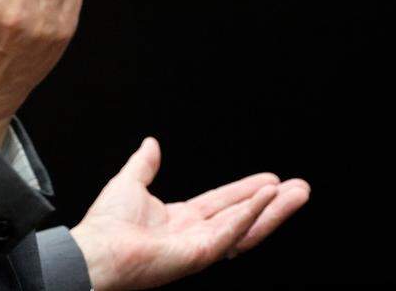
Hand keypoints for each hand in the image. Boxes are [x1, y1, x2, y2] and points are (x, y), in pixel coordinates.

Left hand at [69, 138, 310, 290]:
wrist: (95, 249)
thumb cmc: (106, 225)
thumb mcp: (130, 183)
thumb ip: (144, 165)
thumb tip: (151, 143)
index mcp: (181, 220)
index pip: (223, 203)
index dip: (247, 192)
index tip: (271, 180)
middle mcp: (196, 234)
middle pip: (243, 216)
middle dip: (273, 204)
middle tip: (300, 188)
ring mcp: (201, 247)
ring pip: (246, 226)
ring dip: (273, 210)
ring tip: (298, 194)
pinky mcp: (200, 254)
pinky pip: (231, 231)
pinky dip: (251, 214)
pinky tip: (269, 198)